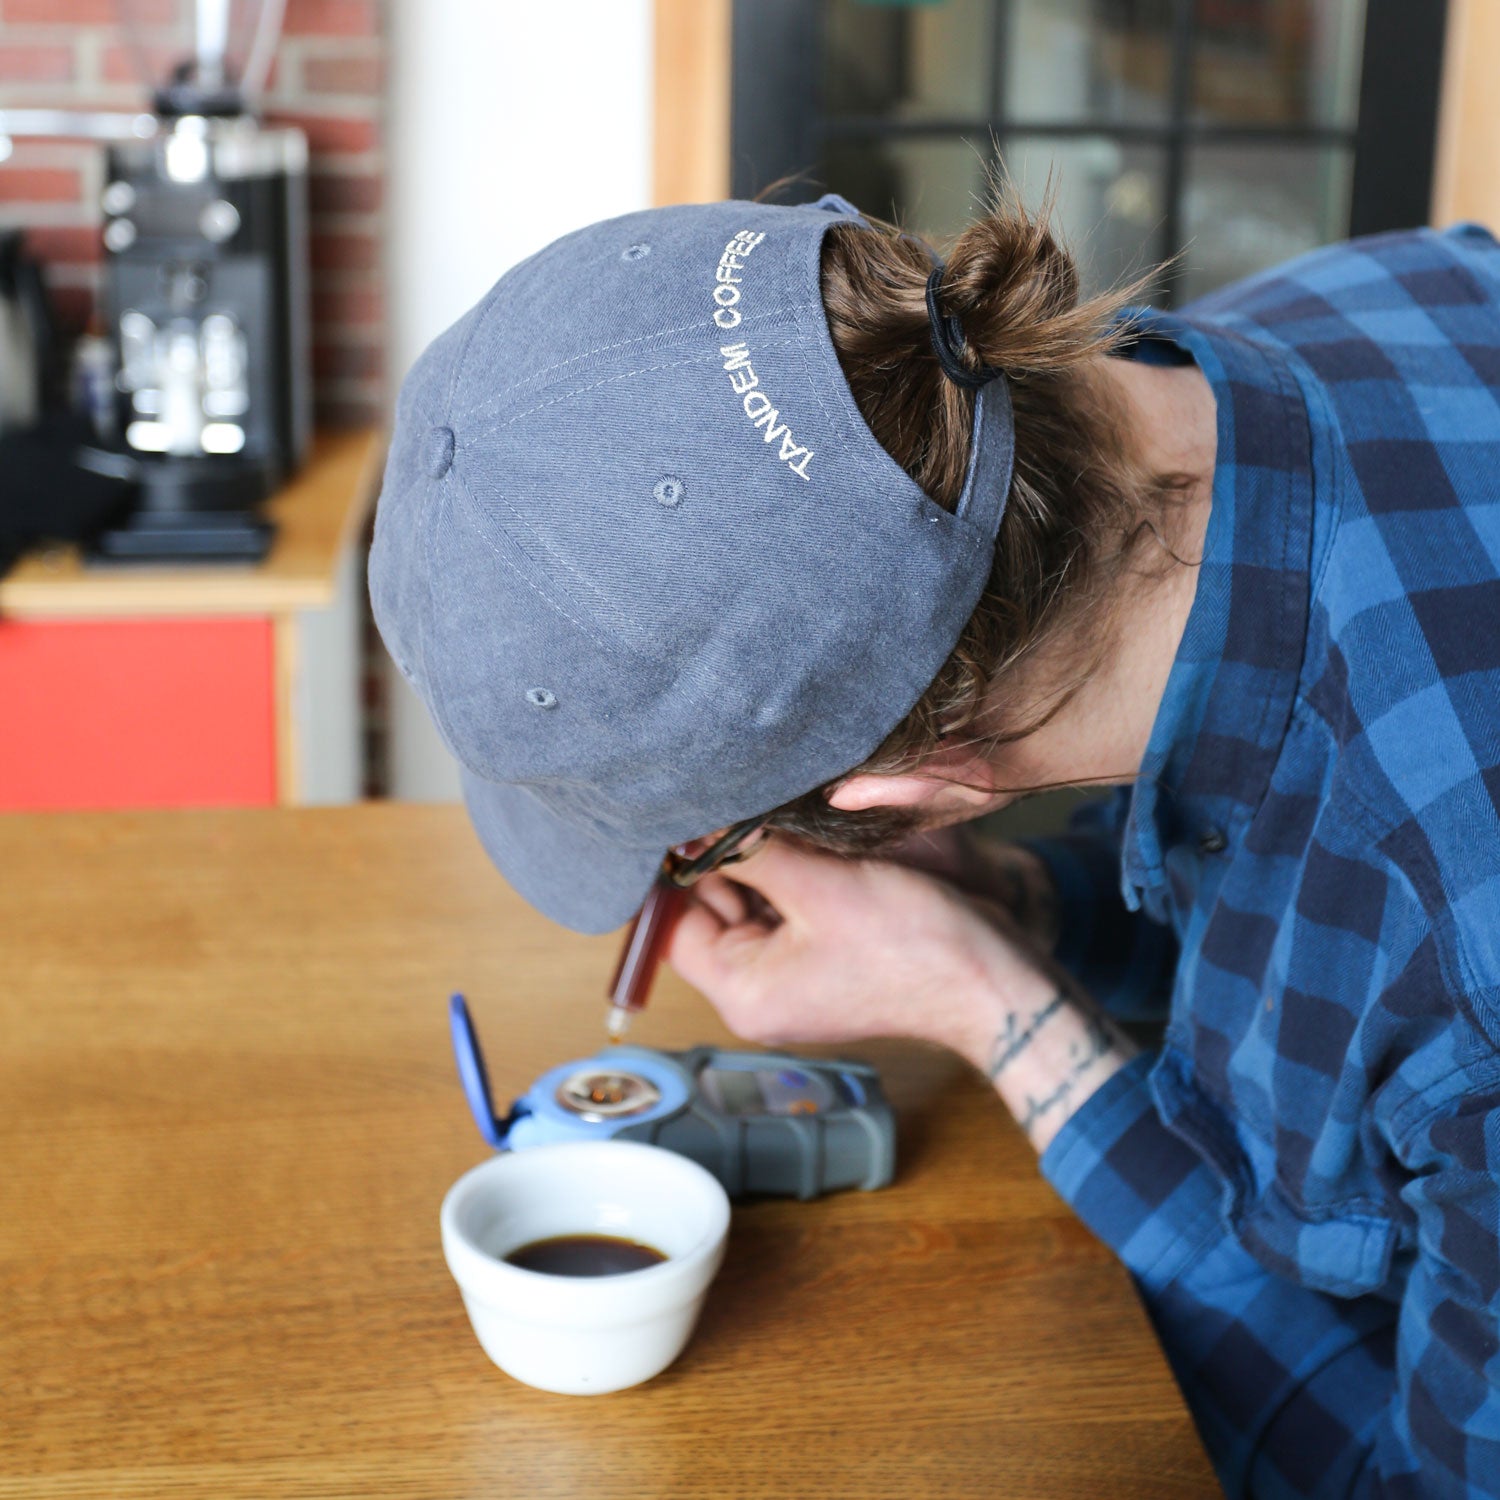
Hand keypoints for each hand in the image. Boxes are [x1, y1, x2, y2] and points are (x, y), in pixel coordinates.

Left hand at [667, 836, 1135, 1154]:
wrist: (990, 978)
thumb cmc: (910, 943)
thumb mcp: (818, 887)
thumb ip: (750, 853)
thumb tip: (696, 825)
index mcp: (742, 993)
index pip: (675, 926)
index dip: (675, 871)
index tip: (683, 818)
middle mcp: (758, 993)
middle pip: (712, 913)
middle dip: (723, 858)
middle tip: (735, 803)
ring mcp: (793, 977)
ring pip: (752, 904)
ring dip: (762, 860)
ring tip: (776, 816)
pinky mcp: (823, 958)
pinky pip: (788, 908)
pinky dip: (791, 873)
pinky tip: (805, 837)